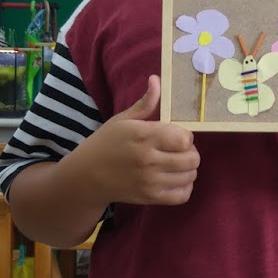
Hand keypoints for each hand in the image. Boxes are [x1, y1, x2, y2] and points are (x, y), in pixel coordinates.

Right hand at [75, 76, 199, 205]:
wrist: (86, 176)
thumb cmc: (105, 144)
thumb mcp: (121, 120)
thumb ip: (145, 103)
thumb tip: (157, 80)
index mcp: (143, 136)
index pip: (184, 138)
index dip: (185, 135)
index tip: (176, 135)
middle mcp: (148, 160)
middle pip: (192, 158)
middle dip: (190, 152)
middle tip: (179, 150)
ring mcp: (150, 181)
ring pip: (190, 176)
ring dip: (189, 169)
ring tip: (177, 164)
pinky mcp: (149, 198)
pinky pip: (182, 196)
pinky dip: (185, 187)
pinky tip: (176, 179)